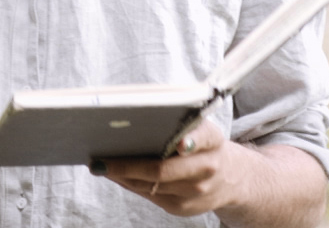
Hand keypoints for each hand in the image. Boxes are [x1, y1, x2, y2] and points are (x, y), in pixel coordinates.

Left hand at [99, 118, 252, 217]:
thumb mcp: (199, 128)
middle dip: (129, 165)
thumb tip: (134, 121)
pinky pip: (149, 196)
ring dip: (122, 176)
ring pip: (151, 185)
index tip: (181, 143)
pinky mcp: (183, 208)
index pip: (202, 137)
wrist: (229, 178)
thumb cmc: (202, 144)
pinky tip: (115, 174)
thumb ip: (177, 123)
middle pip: (164, 170)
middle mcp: (207, 167)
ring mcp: (196, 192)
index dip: (191, 140)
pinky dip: (129, 184)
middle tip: (102, 160)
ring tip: (99, 165)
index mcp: (212, 140)